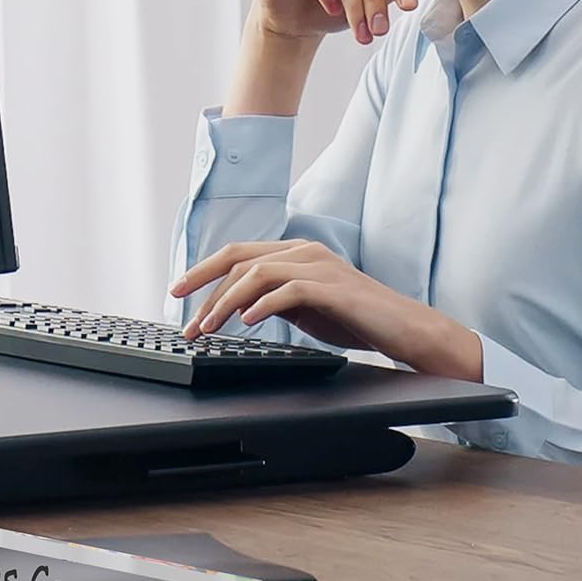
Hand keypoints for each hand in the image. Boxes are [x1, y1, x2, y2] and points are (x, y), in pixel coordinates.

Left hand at [168, 239, 483, 379]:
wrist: (404, 330)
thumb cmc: (356, 318)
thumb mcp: (305, 306)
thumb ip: (274, 297)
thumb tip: (237, 306)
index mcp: (295, 252)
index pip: (237, 254)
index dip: (203, 271)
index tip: (177, 293)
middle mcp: (304, 251)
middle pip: (239, 258)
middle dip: (204, 286)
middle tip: (184, 316)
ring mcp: (319, 266)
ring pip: (257, 273)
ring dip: (226, 302)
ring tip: (210, 327)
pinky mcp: (333, 287)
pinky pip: (287, 290)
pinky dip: (262, 305)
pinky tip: (247, 322)